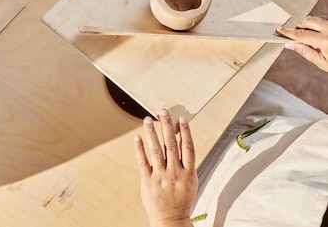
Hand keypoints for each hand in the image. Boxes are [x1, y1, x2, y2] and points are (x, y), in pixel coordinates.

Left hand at [133, 109, 196, 226]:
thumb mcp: (190, 181)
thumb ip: (185, 162)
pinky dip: (140, 149)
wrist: (171, 219)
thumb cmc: (181, 197)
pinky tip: (137, 137)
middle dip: (167, 126)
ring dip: (152, 133)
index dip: (185, 132)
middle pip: (171, 145)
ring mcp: (161, 177)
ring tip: (147, 119)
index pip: (188, 148)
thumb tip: (180, 139)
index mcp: (188, 173)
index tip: (181, 118)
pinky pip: (143, 162)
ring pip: (156, 150)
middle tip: (162, 111)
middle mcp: (175, 173)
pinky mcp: (148, 181)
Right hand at [276, 16, 327, 71]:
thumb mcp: (323, 63)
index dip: (287, 32)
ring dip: (311, 25)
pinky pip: (326, 20)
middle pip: (308, 21)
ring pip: (318, 19)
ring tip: (314, 38)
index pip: (301, 34)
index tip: (278, 30)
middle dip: (299, 26)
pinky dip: (321, 25)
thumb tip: (290, 44)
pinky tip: (324, 35)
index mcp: (325, 41)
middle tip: (295, 35)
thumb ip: (305, 52)